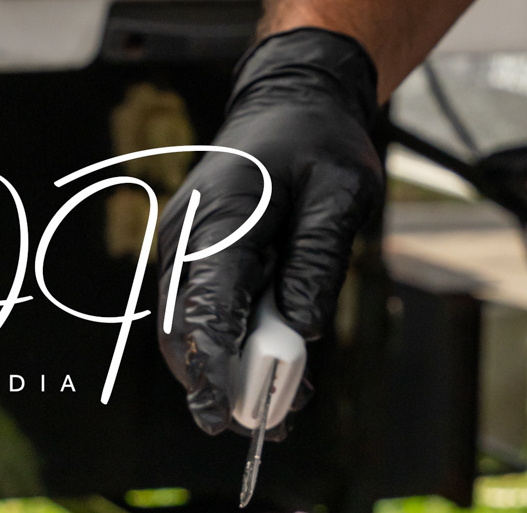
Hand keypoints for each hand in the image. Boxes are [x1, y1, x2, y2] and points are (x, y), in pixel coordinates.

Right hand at [156, 26, 384, 435]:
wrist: (292, 102)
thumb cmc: (318, 141)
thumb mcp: (342, 187)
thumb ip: (319, 257)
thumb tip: (301, 327)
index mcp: (220, 210)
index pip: (208, 302)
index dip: (218, 362)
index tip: (233, 410)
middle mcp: (189, 233)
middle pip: (185, 327)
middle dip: (220, 382)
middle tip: (267, 424)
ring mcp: (187, 246)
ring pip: (189, 328)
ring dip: (226, 372)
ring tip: (280, 409)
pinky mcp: (198, 258)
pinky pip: (205, 313)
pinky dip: (232, 348)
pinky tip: (275, 372)